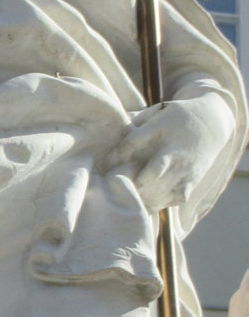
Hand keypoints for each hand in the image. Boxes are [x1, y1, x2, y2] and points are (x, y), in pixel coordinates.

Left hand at [107, 91, 235, 213]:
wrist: (211, 124)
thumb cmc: (176, 118)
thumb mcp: (155, 113)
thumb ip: (134, 122)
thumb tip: (108, 132)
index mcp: (161, 129)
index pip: (133, 142)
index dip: (116, 154)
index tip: (104, 163)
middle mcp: (174, 152)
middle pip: (150, 173)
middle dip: (131, 182)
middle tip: (114, 187)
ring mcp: (185, 169)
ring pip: (161, 190)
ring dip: (142, 196)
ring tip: (127, 199)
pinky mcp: (192, 181)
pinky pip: (174, 199)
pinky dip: (159, 203)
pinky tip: (146, 202)